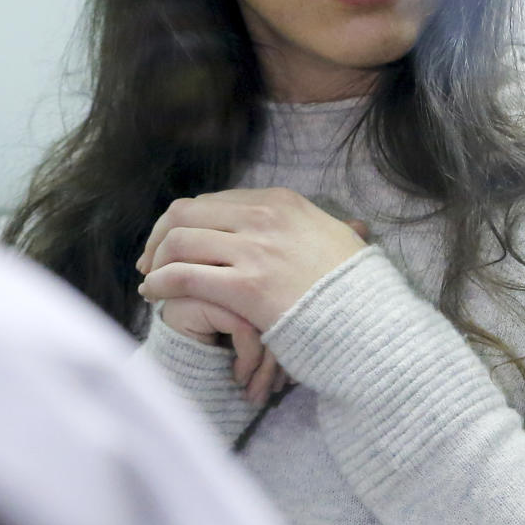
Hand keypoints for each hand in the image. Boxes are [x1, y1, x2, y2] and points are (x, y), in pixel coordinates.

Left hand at [136, 188, 367, 391]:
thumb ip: (324, 230)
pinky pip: (184, 275)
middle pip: (186, 213)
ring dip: (156, 261)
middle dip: (160, 237)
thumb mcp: (341, 242)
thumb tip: (351, 227)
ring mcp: (255, 249)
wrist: (373, 323)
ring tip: (151, 283)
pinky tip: (155, 296)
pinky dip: (161, 283)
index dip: (186, 222)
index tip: (175, 244)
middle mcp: (264, 216)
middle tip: (152, 262)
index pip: (215, 201)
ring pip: (179, 241)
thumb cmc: (358, 289)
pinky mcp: (246, 286)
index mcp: (282, 201)